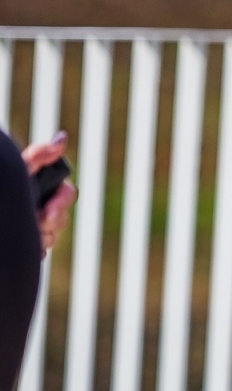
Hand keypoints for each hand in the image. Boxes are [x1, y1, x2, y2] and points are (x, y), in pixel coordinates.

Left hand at [21, 130, 76, 255]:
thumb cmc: (3, 190)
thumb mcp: (18, 172)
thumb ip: (39, 156)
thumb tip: (62, 138)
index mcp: (41, 189)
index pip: (67, 193)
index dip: (62, 201)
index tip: (49, 210)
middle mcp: (40, 207)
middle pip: (62, 216)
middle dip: (53, 221)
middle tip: (39, 223)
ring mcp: (34, 228)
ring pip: (52, 236)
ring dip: (43, 237)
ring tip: (28, 235)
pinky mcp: (28, 247)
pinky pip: (41, 252)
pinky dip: (35, 250)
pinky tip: (26, 245)